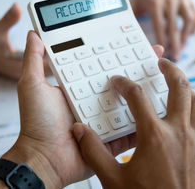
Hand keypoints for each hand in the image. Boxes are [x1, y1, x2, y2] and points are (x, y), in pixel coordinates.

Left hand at [0, 32, 164, 187]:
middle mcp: (94, 101)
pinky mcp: (113, 138)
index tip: (129, 38)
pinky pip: (133, 128)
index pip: (101, 65)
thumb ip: (33, 59)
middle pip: (121, 82)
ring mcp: (105, 120)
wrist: (44, 160)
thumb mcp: (32, 86)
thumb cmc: (36, 125)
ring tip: (162, 77)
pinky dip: (146, 120)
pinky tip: (160, 107)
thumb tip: (33, 33)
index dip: (115, 52)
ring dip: (146, 91)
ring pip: (130, 103)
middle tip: (153, 53)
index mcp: (80, 87)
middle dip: (138, 67)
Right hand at [73, 59, 194, 188]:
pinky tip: (181, 118)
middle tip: (162, 61)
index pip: (138, 97)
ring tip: (175, 85)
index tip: (119, 82)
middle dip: (171, 69)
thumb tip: (80, 132)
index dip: (125, 84)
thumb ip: (94, 152)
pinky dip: (192, 110)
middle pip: (180, 87)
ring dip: (186, 88)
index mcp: (154, 136)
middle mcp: (179, 133)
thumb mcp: (113, 180)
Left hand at [132, 0, 194, 60]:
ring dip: (185, 37)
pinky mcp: (190, 2)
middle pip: (174, 26)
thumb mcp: (136, 1)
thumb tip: (123, 33)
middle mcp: (170, 1)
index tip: (161, 52)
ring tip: (181, 49)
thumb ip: (130, 16)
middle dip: (175, 44)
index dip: (161, 39)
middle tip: (174, 58)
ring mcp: (182, 1)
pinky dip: (193, 29)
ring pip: (188, 21)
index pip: (159, 24)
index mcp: (155, 2)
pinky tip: (187, 38)